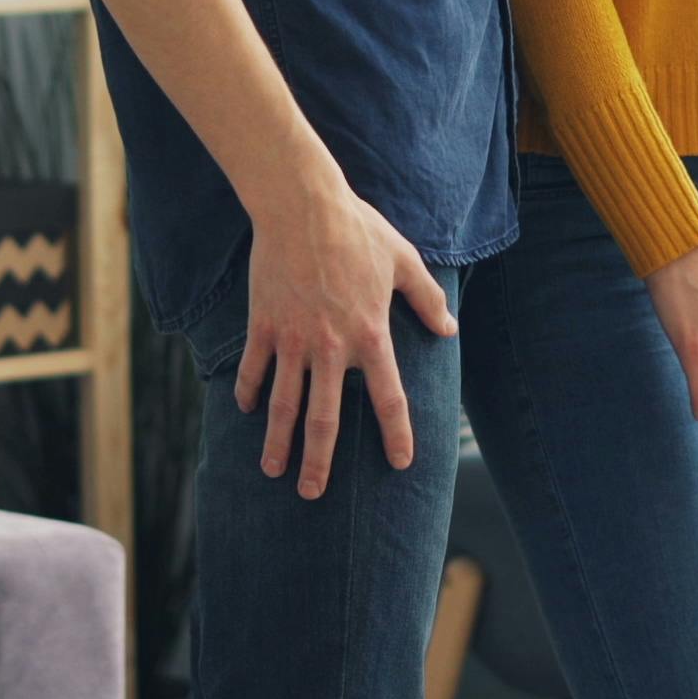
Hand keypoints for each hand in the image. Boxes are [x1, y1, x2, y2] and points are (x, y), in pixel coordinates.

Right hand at [233, 180, 456, 499]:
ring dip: (278, 442)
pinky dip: (250, 392)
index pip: (389, 399)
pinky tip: (248, 411)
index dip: (397, 435)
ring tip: (274, 471)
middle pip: (325, 419)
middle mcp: (331, 347)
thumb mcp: (403, 260)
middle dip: (319, 461)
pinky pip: (254, 369)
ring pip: (283, 404)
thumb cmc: (357, 229)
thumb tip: (449, 330)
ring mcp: (293, 339)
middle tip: (314, 493)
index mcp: (371, 335)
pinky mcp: (264, 325)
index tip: (399, 463)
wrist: (301, 205)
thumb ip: (427, 299)